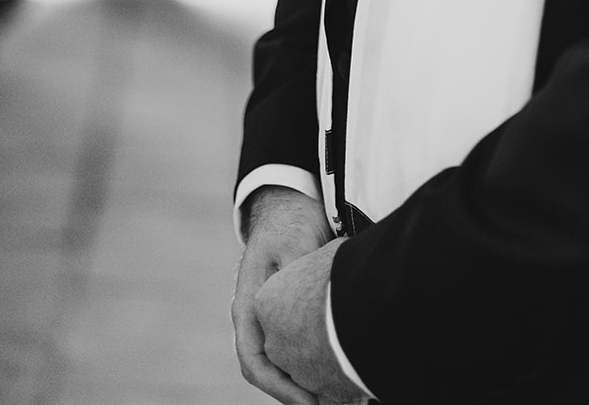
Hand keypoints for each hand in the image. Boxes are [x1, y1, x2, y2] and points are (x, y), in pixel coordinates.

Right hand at [232, 186, 333, 404]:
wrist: (289, 203)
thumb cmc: (290, 223)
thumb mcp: (294, 246)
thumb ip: (294, 277)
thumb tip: (302, 310)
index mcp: (247, 306)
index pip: (254, 362)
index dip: (280, 388)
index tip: (310, 403)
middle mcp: (253, 318)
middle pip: (268, 371)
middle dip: (297, 394)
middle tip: (333, 404)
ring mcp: (268, 316)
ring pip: (281, 362)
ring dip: (306, 382)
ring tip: (341, 395)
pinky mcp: (285, 313)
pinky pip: (294, 347)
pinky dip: (312, 363)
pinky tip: (339, 369)